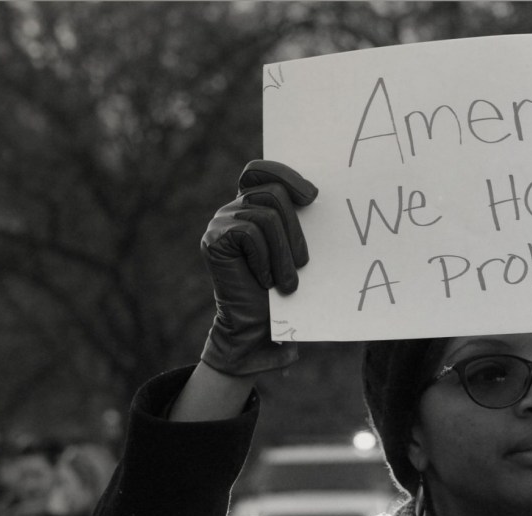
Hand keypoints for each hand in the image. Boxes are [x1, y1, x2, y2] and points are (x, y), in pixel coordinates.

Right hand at [200, 161, 317, 375]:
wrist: (255, 329)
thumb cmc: (280, 291)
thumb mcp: (294, 250)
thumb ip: (297, 220)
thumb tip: (316, 192)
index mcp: (252, 205)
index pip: (261, 169)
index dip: (285, 173)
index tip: (312, 196)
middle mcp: (234, 208)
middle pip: (273, 191)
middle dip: (296, 229)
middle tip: (304, 264)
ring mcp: (221, 222)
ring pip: (266, 215)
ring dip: (284, 252)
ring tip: (288, 282)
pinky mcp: (214, 239)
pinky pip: (250, 232)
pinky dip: (265, 259)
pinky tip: (264, 281)